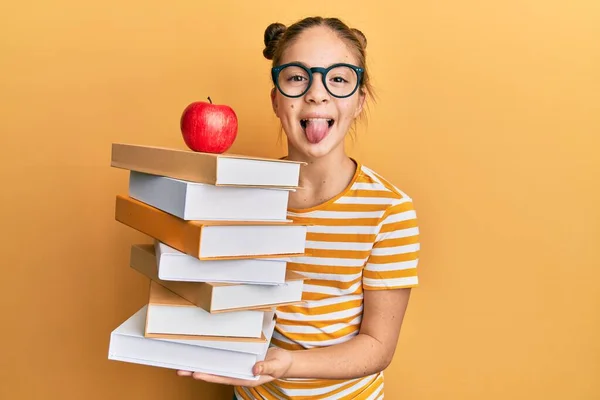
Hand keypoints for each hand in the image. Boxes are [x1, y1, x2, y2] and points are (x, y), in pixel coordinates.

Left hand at [176, 347, 292, 387]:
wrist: (285, 361)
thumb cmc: (281, 364)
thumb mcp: (276, 365)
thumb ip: (266, 367)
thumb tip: (254, 369)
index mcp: (246, 378)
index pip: (224, 377)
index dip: (210, 376)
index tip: (196, 373)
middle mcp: (239, 373)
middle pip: (215, 374)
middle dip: (198, 372)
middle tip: (181, 369)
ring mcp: (237, 367)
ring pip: (216, 368)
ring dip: (201, 365)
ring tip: (184, 364)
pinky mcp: (238, 360)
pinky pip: (222, 360)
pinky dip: (212, 357)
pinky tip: (202, 354)